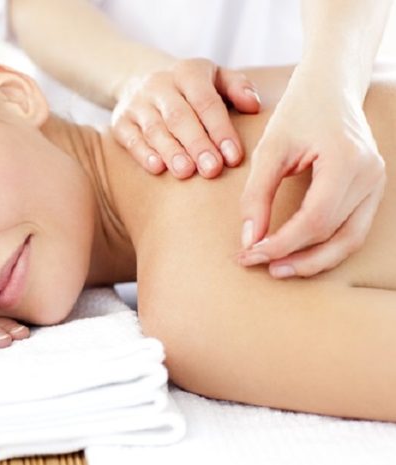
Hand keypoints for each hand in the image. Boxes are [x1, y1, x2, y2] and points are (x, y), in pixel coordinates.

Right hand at [111, 58, 260, 178]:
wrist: (140, 79)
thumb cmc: (190, 88)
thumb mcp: (215, 77)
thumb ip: (237, 87)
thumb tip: (254, 106)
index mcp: (188, 72)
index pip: (206, 102)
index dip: (220, 130)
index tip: (233, 157)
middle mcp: (159, 84)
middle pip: (179, 116)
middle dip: (196, 144)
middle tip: (212, 170)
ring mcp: (137, 103)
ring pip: (154, 128)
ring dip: (171, 151)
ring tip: (186, 173)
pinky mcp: (120, 120)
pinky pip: (130, 138)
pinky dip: (143, 153)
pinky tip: (157, 168)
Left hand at [237, 80, 385, 277]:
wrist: (329, 89)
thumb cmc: (297, 113)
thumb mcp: (269, 150)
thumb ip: (256, 195)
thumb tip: (248, 240)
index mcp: (346, 161)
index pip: (315, 219)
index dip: (281, 243)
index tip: (249, 253)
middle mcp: (370, 175)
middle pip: (335, 236)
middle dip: (295, 258)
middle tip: (257, 264)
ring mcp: (377, 184)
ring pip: (349, 240)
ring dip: (313, 261)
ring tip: (276, 268)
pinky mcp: (372, 190)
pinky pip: (352, 230)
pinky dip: (325, 247)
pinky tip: (296, 254)